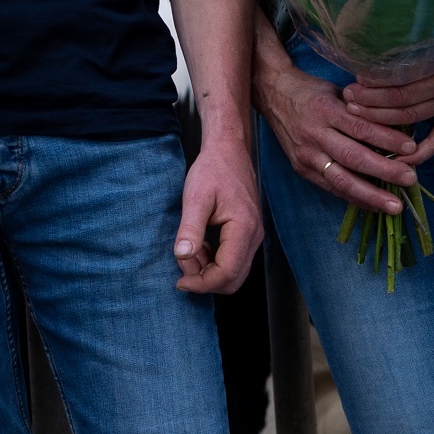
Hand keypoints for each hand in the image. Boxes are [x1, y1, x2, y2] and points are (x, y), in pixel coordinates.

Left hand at [175, 131, 260, 294]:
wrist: (228, 150)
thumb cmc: (213, 169)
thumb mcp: (196, 197)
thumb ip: (190, 229)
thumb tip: (182, 256)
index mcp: (243, 229)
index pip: (227, 273)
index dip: (202, 284)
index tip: (180, 281)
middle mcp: (254, 236)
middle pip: (234, 279)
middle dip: (205, 280)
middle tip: (183, 266)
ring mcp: (253, 235)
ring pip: (234, 272)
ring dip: (209, 271)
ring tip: (189, 252)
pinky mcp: (247, 233)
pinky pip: (234, 260)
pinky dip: (214, 262)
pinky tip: (199, 246)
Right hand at [256, 57, 417, 215]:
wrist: (272, 94)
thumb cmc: (311, 90)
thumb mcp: (336, 90)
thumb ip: (360, 108)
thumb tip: (395, 128)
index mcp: (325, 109)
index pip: (360, 127)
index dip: (386, 139)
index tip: (411, 148)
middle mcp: (314, 134)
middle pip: (352, 157)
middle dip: (384, 171)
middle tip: (410, 179)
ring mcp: (306, 154)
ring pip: (340, 179)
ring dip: (370, 195)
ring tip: (394, 206)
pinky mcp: (301, 168)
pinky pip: (330, 187)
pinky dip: (354, 198)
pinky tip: (373, 206)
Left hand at [344, 49, 433, 165]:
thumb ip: (416, 47)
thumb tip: (378, 51)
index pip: (401, 78)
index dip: (376, 81)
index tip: (356, 79)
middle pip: (401, 100)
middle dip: (371, 101)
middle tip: (348, 99)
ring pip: (411, 118)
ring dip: (382, 120)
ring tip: (359, 117)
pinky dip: (420, 153)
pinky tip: (398, 159)